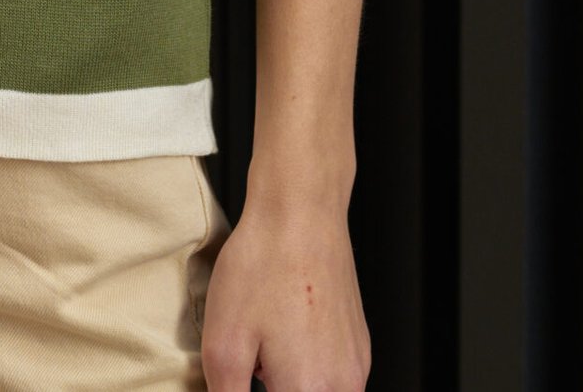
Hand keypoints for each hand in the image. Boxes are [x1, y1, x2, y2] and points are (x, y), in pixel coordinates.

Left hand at [198, 192, 370, 390]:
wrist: (303, 209)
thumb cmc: (264, 266)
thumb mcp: (224, 343)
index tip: (246, 379)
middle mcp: (344, 387)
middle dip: (270, 388)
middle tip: (252, 368)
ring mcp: (357, 366)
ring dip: (288, 386)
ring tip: (262, 355)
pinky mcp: (359, 345)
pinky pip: (332, 378)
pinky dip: (306, 372)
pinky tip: (281, 338)